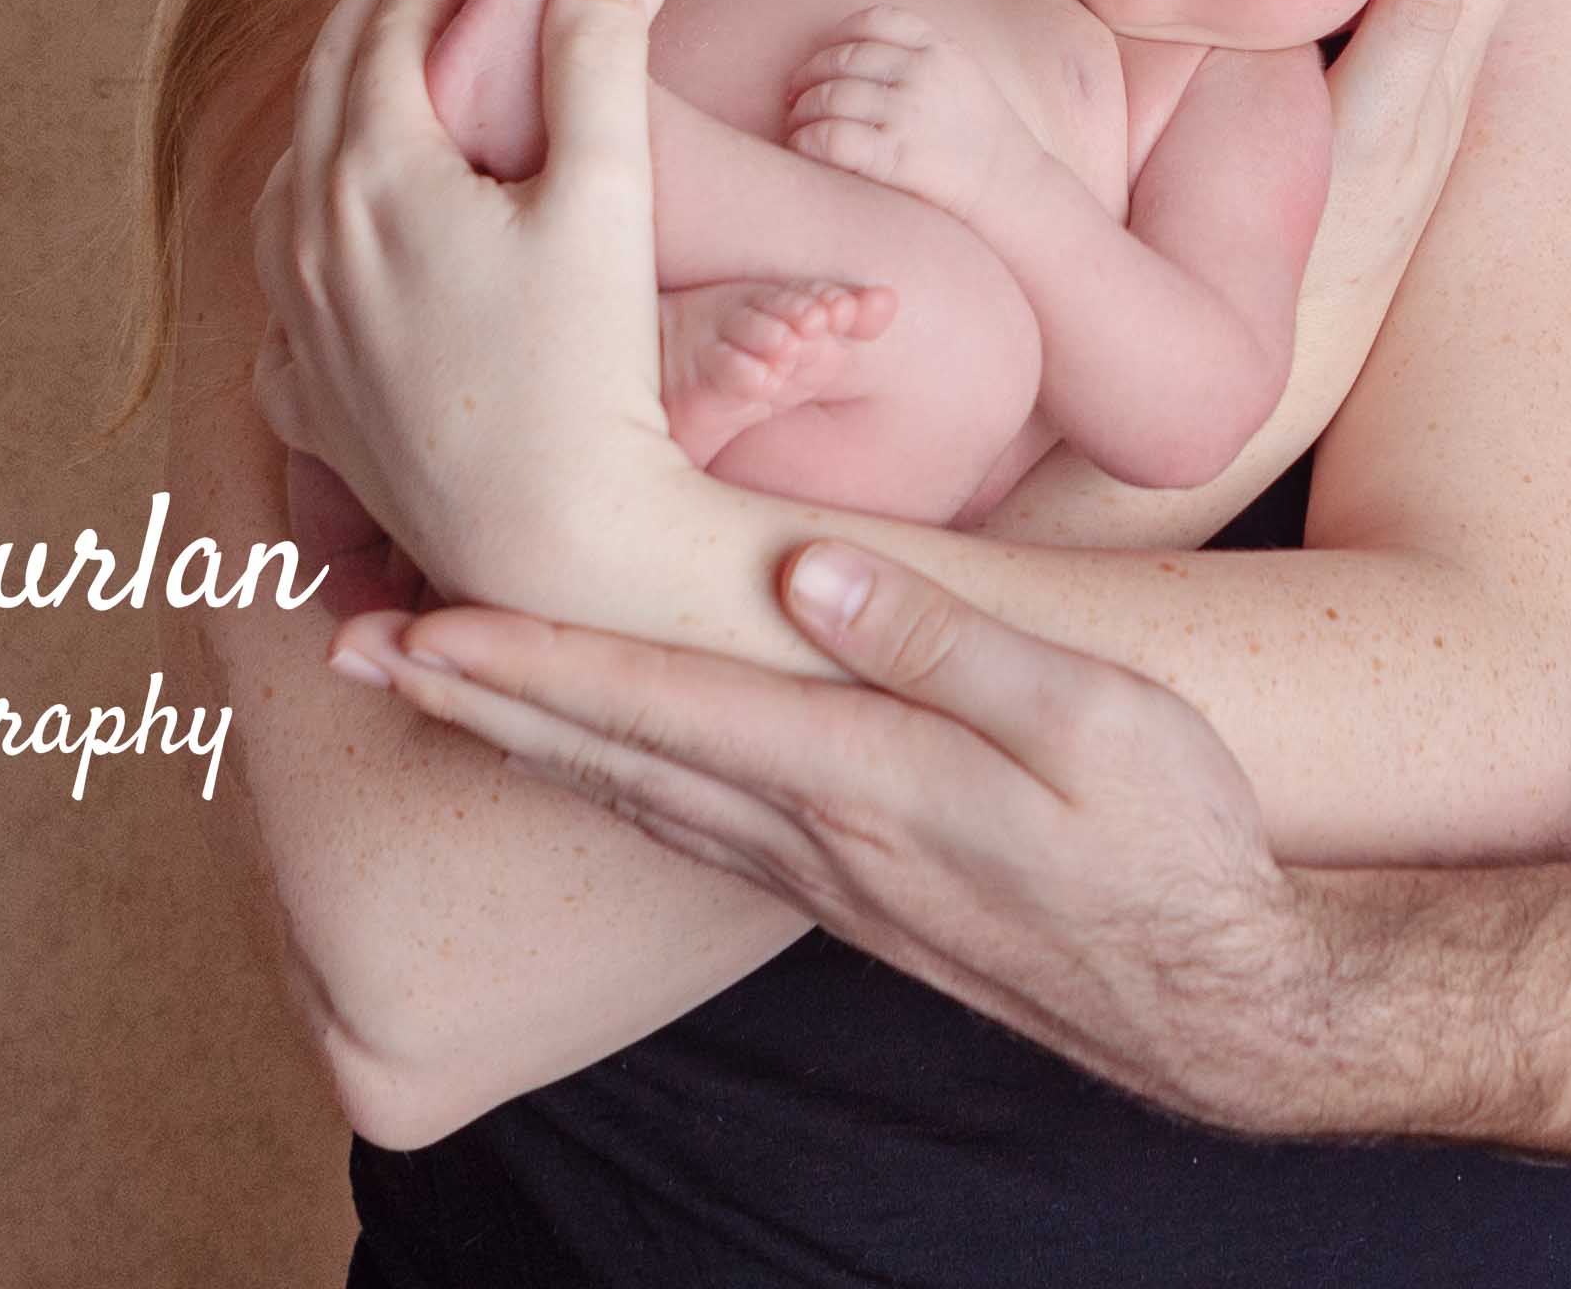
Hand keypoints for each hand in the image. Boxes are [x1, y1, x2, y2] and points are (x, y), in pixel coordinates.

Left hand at [252, 0, 694, 603]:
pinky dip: (311, 222)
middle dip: (393, 1)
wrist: (545, 535)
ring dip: (343, 102)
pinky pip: (280, 282)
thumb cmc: (585, 369)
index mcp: (373, 171)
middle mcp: (307, 236)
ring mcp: (295, 319)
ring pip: (290, 173)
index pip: (390, 18)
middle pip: (328, 78)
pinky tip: (344, 230)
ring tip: (401, 73)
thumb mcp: (605, 194)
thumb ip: (593, 58)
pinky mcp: (306, 394)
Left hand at [331, 545, 1333, 1133]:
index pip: (656, 705)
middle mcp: (815, 834)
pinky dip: (611, 779)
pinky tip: (589, 763)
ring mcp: (827, 877)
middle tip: (350, 650)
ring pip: (637, 793)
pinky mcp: (854, 896)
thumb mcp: (1091, 716)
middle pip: (610, 753)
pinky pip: (691, 828)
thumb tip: (802, 572)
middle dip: (475, 698)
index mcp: (863, 776)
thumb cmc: (1173, 839)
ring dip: (524, 736)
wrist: (1220, 999)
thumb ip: (944, 641)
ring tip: (432, 689)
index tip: (415, 626)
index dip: (527, 662)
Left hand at [781, 5, 1039, 225]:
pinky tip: (802, 146)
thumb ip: (923, 56)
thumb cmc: (984, 137)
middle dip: (807, 76)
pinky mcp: (895, 158)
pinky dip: (806, 139)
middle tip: (793, 96)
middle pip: (841, 59)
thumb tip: (862, 53)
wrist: (1014, 189)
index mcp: (940, 49)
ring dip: (801, 111)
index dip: (837, 36)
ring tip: (796, 125)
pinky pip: (831, 138)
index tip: (821, 58)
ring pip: (828, 97)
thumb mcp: (965, 76)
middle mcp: (922, 75)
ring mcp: (908, 115)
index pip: (874, 20)